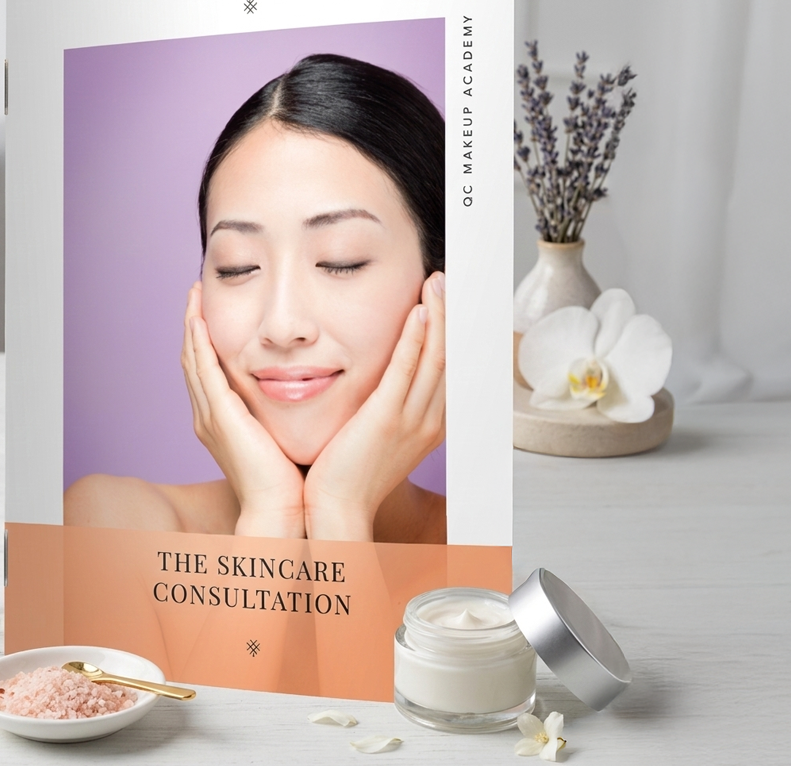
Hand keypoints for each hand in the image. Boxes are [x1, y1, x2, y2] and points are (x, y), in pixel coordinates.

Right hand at [181, 283, 304, 537]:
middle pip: (192, 360)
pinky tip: (199, 319)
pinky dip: (199, 343)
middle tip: (194, 294)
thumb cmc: (287, 482)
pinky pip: (204, 370)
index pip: (207, 371)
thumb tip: (303, 393)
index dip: (205, 341)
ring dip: (191, 324)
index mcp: (220, 422)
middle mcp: (207, 416)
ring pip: (193, 360)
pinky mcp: (220, 415)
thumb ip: (280, 414)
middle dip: (191, 325)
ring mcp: (210, 415)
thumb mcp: (280, 437)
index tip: (209, 313)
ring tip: (193, 295)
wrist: (279, 510)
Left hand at [303, 271, 446, 540]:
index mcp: (429, 424)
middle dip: (453, 315)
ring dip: (439, 316)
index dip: (454, 331)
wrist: (337, 510)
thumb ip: (387, 404)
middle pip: (451, 357)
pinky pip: (406, 373)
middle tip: (448, 280)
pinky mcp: (385, 420)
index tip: (451, 301)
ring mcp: (410, 420)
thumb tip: (384, 377)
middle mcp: (429, 420)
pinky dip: (415, 341)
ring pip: (435, 358)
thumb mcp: (379, 436)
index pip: (451, 368)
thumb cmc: (349, 474)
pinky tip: (419, 313)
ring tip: (438, 283)